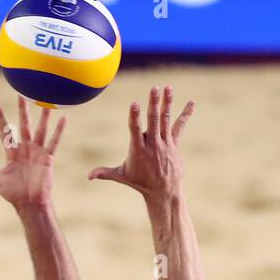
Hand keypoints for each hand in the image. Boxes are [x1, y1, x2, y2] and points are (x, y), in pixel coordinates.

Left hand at [0, 98, 65, 208]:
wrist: (30, 204)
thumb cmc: (13, 194)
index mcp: (12, 153)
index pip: (4, 131)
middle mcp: (25, 149)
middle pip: (23, 126)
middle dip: (22, 111)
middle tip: (21, 94)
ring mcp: (37, 152)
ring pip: (40, 130)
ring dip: (42, 117)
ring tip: (45, 103)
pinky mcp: (47, 158)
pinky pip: (54, 142)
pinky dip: (58, 131)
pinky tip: (62, 119)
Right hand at [89, 85, 193, 202]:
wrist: (164, 192)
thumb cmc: (140, 183)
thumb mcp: (121, 176)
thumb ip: (104, 173)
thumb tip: (88, 176)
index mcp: (138, 149)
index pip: (135, 130)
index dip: (134, 116)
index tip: (134, 103)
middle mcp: (153, 145)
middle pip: (153, 121)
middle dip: (153, 104)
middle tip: (154, 88)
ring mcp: (165, 143)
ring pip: (165, 120)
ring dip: (166, 103)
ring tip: (168, 88)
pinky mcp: (174, 144)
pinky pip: (179, 126)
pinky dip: (185, 114)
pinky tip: (192, 103)